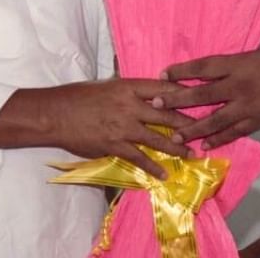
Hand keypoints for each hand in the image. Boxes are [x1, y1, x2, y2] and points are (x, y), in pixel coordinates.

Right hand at [0, 79, 191, 178]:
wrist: (55, 113)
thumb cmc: (79, 96)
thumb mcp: (107, 85)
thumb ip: (129, 90)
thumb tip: (147, 91)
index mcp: (128, 87)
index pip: (163, 89)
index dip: (183, 94)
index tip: (200, 98)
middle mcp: (130, 105)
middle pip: (167, 114)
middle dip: (187, 123)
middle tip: (204, 130)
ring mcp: (123, 126)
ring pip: (157, 138)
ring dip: (176, 147)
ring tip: (191, 154)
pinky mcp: (114, 145)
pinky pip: (138, 157)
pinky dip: (152, 166)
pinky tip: (164, 174)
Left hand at [157, 39, 259, 148]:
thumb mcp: (259, 53)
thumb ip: (236, 64)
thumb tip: (215, 71)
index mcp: (239, 64)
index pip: (203, 67)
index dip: (182, 71)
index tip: (163, 74)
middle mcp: (239, 86)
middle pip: (201, 94)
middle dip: (176, 100)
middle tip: (154, 106)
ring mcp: (249, 106)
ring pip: (214, 119)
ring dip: (192, 128)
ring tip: (174, 136)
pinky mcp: (259, 122)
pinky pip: (234, 132)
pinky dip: (219, 139)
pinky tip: (205, 144)